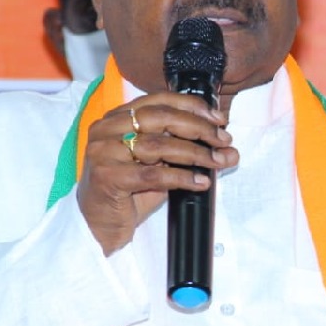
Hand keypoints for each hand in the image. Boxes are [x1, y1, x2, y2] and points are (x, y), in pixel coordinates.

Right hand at [76, 93, 236, 254]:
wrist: (101, 225)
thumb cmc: (130, 192)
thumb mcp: (156, 162)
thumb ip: (181, 147)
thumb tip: (225, 146)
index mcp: (116, 117)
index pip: (158, 100)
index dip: (192, 107)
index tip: (218, 119)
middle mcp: (106, 129)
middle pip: (159, 117)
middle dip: (197, 127)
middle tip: (223, 140)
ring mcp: (103, 152)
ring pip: (158, 145)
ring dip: (195, 153)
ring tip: (217, 162)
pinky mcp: (107, 177)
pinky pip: (152, 175)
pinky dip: (181, 177)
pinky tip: (200, 182)